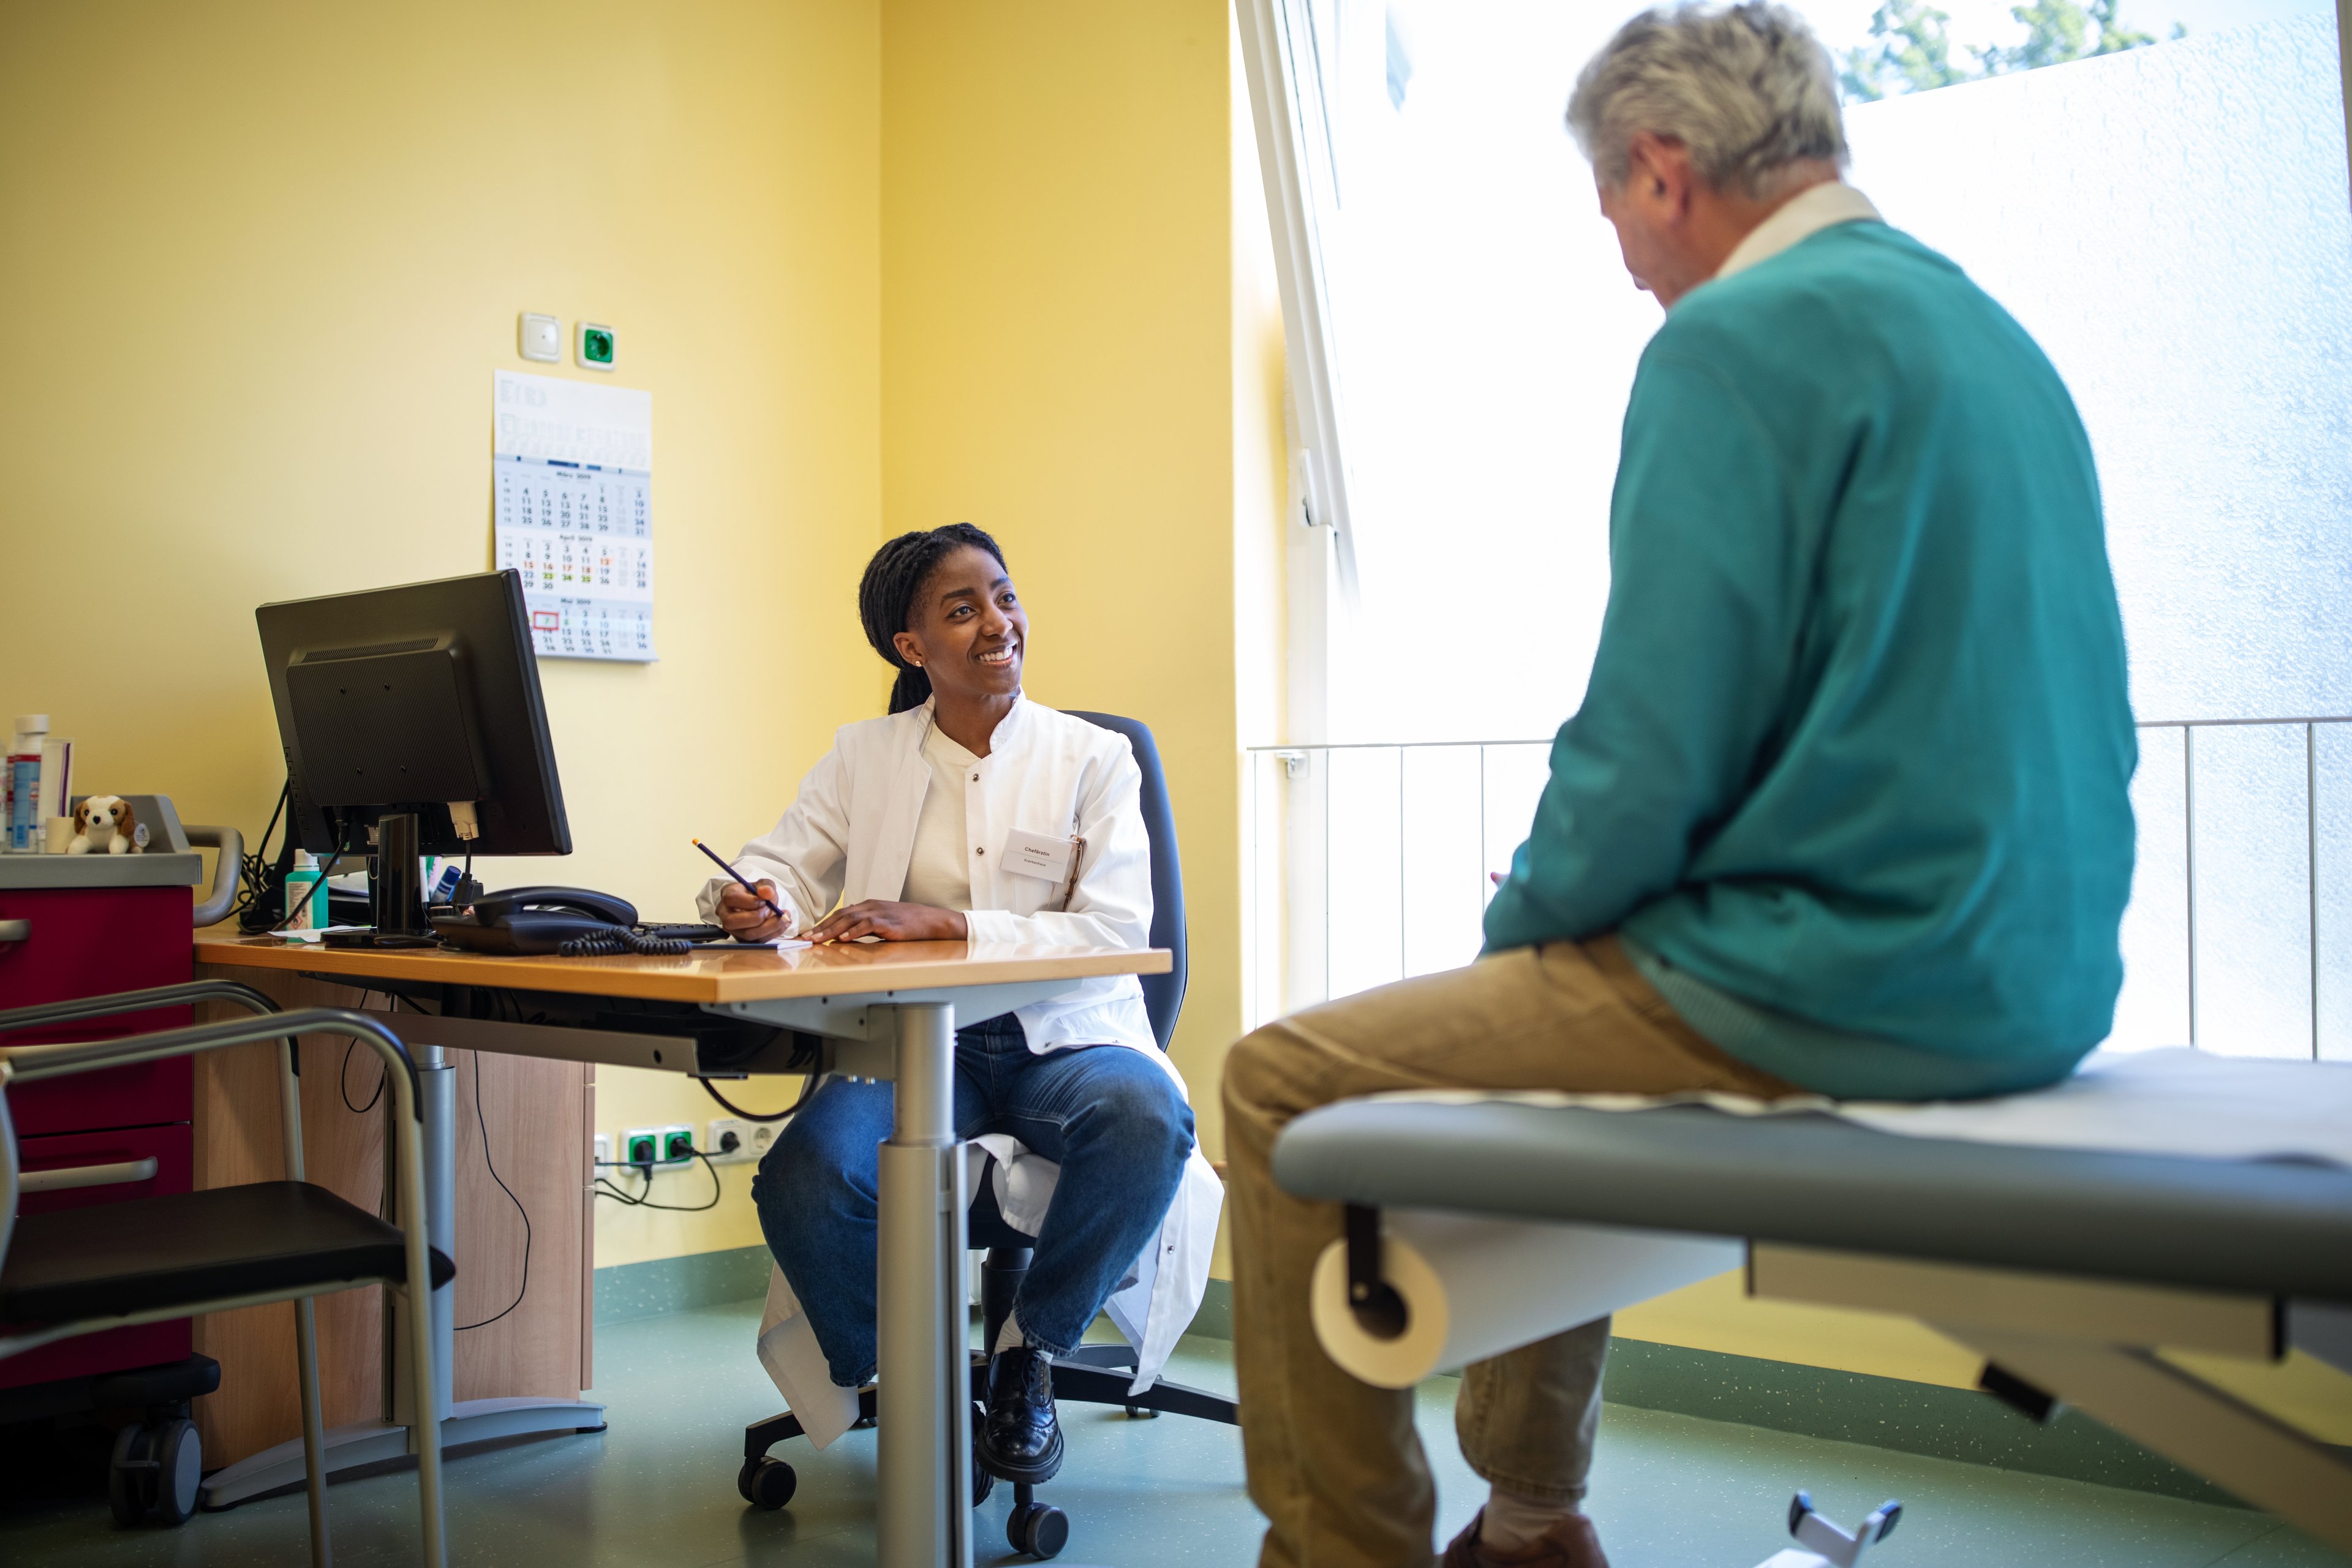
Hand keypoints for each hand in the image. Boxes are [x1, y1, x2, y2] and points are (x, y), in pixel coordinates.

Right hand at [718, 880, 789, 941]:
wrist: (761, 905)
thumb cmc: (758, 894)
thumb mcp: (763, 884)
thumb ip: (766, 886)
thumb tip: (767, 892)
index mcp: (728, 895)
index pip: (731, 899)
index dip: (750, 901)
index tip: (764, 901)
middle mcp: (725, 914)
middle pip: (732, 921)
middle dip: (756, 917)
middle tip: (771, 910)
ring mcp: (734, 929)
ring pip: (746, 935)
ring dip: (769, 927)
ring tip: (781, 917)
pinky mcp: (745, 940)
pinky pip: (758, 941)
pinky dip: (774, 933)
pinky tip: (784, 923)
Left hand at [802, 900, 968, 943]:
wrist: (931, 921)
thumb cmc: (909, 923)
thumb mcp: (883, 922)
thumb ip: (865, 927)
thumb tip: (845, 936)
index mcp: (868, 906)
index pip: (840, 913)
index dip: (823, 923)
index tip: (809, 934)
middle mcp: (871, 906)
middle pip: (840, 915)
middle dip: (821, 927)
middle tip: (806, 938)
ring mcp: (879, 913)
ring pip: (849, 919)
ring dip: (831, 930)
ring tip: (818, 939)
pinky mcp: (888, 922)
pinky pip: (867, 925)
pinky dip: (853, 931)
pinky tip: (843, 938)